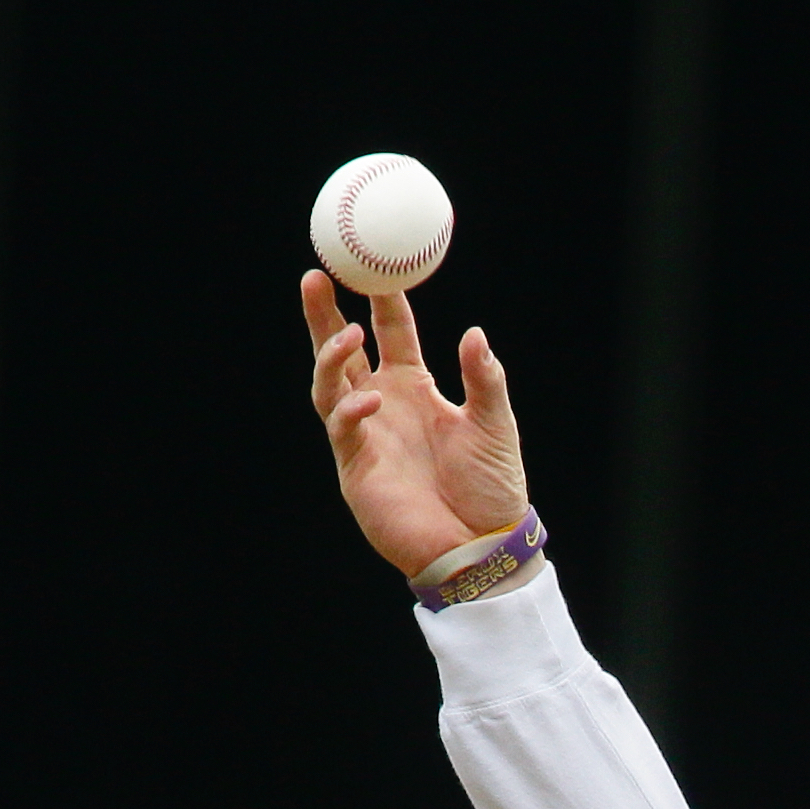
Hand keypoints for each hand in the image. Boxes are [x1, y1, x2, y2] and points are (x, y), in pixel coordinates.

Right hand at [301, 268, 528, 575]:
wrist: (482, 544)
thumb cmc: (491, 487)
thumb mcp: (495, 423)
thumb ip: (484, 378)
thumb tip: (474, 333)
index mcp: (414, 388)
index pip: (393, 332)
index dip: (383, 299)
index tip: (378, 264)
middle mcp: (383, 405)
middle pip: (343, 351)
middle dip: (325, 316)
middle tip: (314, 277)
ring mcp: (365, 436)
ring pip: (329, 385)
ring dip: (331, 356)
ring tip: (347, 335)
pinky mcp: (356, 468)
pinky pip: (342, 429)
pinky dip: (351, 409)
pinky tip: (370, 398)